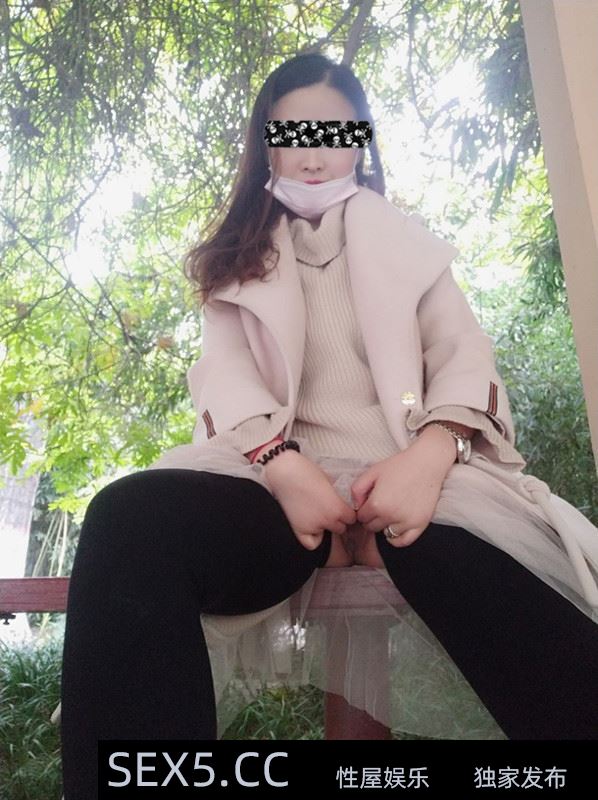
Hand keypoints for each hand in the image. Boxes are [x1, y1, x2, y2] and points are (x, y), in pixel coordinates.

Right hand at [264, 450, 356, 553]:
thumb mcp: (330, 481)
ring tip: (317, 512)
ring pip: (328, 533)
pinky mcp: (298, 530)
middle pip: (341, 527)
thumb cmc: (306, 471)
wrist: (284, 472)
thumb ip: (338, 496)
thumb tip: (343, 502)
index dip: (347, 512)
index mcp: (338, 508)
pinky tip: (311, 525)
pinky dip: (313, 537)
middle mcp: (327, 520)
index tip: (341, 507)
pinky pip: (312, 543)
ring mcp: (312, 526)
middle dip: (337, 519)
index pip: (351, 518)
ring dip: (326, 525)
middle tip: (328, 508)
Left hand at [350, 433, 453, 548]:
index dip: (363, 509)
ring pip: (386, 533)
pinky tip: (395, 527)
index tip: (369, 503)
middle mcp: (390, 516)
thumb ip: (357, 489)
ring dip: (385, 525)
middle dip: (372, 518)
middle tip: (379, 506)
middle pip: (372, 527)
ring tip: (390, 511)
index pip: (361, 517)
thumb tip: (356, 506)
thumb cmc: (399, 465)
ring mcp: (406, 522)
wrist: (427, 463)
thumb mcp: (373, 472)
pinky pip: (403, 541)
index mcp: (376, 504)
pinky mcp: (420, 524)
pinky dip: (397, 538)